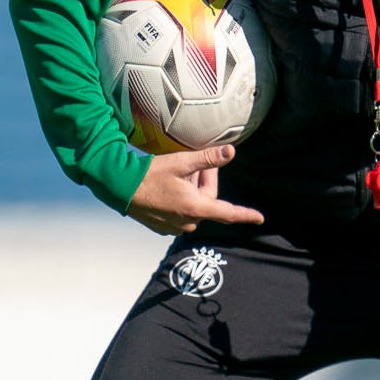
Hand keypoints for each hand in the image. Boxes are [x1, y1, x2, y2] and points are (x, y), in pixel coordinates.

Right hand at [126, 144, 263, 235]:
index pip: (228, 212)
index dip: (246, 214)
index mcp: (196, 208)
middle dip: (203, 181)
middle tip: (192, 164)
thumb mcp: (181, 162)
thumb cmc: (150, 174)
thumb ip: (208, 159)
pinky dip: (180, 199)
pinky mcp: (163, 227)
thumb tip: (231, 152)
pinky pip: (180, 213)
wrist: (120, 187)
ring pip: (194, 205)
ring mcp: (174, 226)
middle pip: (208, 200)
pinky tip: (167, 187)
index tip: (260, 218)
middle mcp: (188, 222)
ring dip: (191, 190)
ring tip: (176, 174)